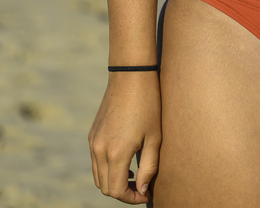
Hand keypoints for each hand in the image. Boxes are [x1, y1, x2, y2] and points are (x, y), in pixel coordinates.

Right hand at [88, 74, 161, 203]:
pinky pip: (96, 161)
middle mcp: (99, 150)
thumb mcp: (155, 138)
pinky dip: (108, 169)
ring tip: (135, 176)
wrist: (130, 77)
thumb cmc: (149, 105)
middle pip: (104, 186)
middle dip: (123, 192)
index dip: (131, 198)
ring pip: (98, 176)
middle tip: (141, 189)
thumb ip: (148, 167)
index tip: (146, 195)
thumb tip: (142, 190)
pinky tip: (125, 161)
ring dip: (113, 181)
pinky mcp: (92, 136)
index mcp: (116, 153)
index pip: (116, 190)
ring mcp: (93, 143)